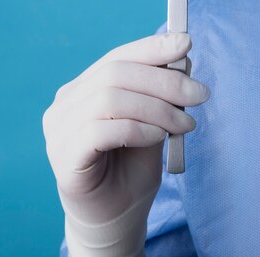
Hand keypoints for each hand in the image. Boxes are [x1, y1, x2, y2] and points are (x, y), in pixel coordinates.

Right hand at [43, 33, 209, 255]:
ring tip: (185, 124)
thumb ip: (161, 94)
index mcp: (85, 88)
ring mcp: (59, 130)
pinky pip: (101, 131)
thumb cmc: (133, 166)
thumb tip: (183, 58)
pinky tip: (159, 136)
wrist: (116, 214)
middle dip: (165, 80)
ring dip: (158, 108)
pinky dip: (138, 128)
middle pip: (116, 74)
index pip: (118, 57)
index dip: (152, 47)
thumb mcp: (155, 122)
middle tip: (200, 94)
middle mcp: (67, 103)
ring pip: (110, 99)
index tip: (185, 44)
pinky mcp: (63, 156)